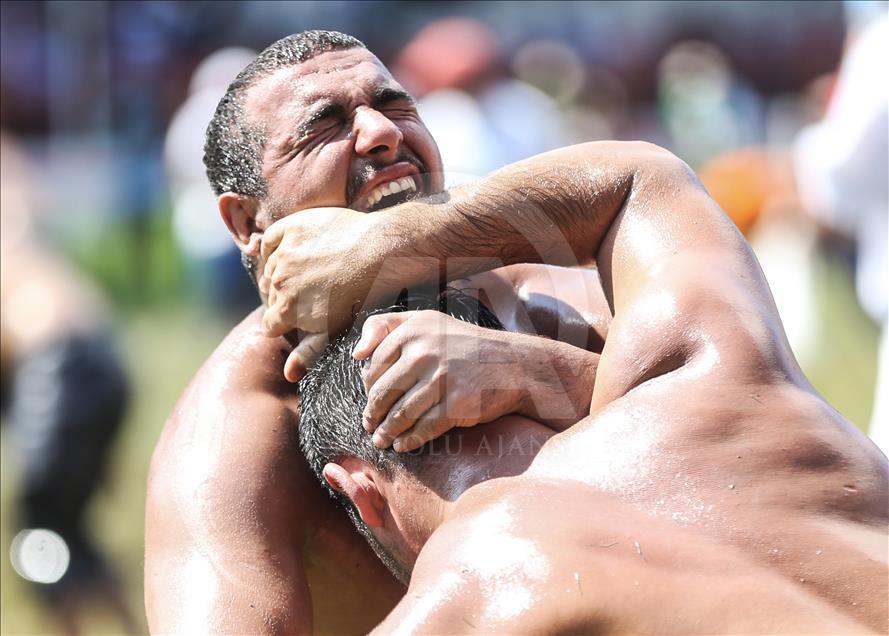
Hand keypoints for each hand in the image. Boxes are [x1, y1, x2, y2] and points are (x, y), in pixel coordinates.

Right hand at [258, 207, 384, 380]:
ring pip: (270, 269)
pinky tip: (293, 251)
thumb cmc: (363, 293)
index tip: (298, 318)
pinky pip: (271, 240)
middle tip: (309, 293)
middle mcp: (277, 282)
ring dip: (282, 272)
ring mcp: (282, 254)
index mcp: (285, 310)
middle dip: (283, 298)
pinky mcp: (290, 229)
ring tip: (308, 272)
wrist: (381, 250)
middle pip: (270, 296)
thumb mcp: (335, 329)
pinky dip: (277, 246)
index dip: (283, 324)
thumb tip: (288, 375)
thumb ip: (308, 351)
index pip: (269, 324)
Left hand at [351, 311, 526, 451]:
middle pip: (383, 393)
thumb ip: (386, 327)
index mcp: (413, 330)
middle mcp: (425, 352)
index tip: (371, 401)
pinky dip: (409, 440)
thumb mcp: (427, 321)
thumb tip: (355, 354)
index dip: (368, 389)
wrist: (514, 364)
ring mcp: (442, 378)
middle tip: (369, 426)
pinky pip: (424, 428)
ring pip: (400, 414)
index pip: (374, 367)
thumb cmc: (464, 344)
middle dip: (372, 415)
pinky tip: (403, 445)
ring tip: (381, 440)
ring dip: (386, 432)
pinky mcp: (457, 404)